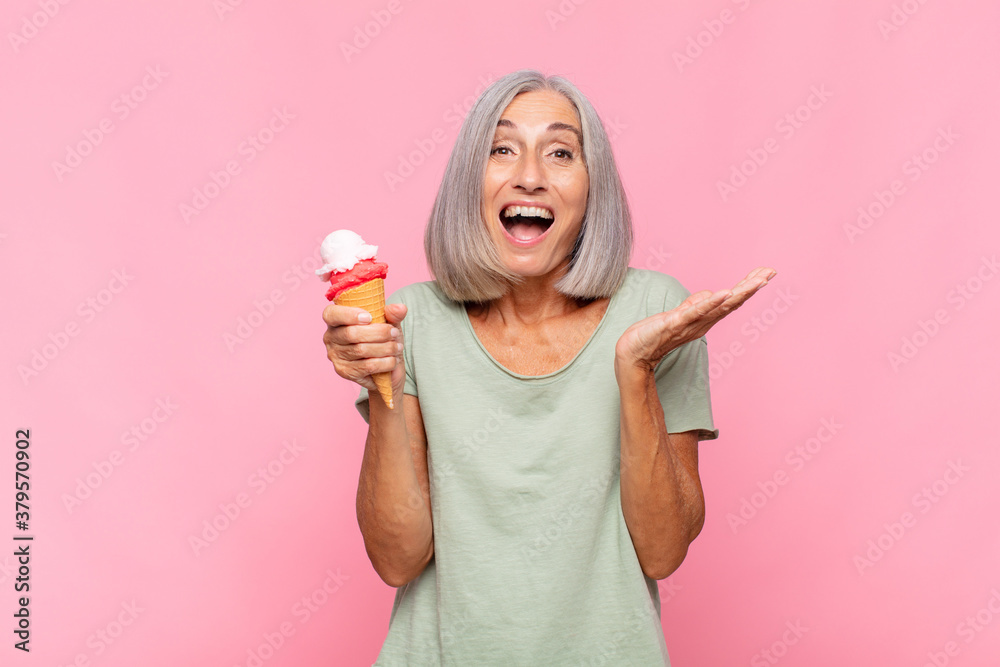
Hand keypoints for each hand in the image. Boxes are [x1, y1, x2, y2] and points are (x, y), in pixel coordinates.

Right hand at [322, 302, 407, 396]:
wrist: (386, 365)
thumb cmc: (382, 338)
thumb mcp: (389, 322)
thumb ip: (393, 313)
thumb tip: (400, 308)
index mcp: (336, 320)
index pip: (331, 314)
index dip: (348, 315)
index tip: (369, 317)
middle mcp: (330, 337)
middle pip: (351, 333)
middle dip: (378, 333)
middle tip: (394, 333)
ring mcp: (335, 356)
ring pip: (360, 350)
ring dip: (385, 348)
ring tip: (398, 347)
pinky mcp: (344, 371)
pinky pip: (366, 366)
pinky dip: (384, 362)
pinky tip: (393, 360)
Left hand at [614, 267, 776, 375]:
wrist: (633, 353)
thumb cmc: (654, 335)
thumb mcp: (679, 315)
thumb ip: (696, 305)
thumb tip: (712, 293)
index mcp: (704, 319)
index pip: (731, 300)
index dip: (748, 287)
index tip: (766, 272)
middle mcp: (702, 322)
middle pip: (731, 302)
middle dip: (751, 287)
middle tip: (770, 273)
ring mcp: (690, 324)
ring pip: (719, 306)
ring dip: (739, 293)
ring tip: (757, 282)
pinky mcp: (674, 324)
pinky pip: (695, 312)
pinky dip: (710, 303)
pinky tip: (724, 293)